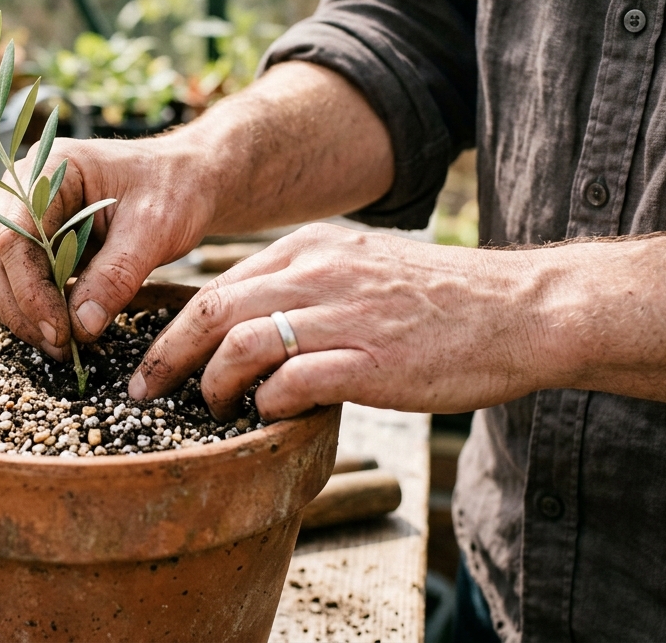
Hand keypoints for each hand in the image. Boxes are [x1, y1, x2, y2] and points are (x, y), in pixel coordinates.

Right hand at [0, 135, 214, 358]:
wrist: (187, 181)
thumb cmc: (175, 191)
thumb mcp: (156, 229)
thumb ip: (117, 275)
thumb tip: (81, 326)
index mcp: (48, 170)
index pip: (13, 239)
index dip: (30, 294)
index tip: (62, 333)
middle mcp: (22, 191)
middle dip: (19, 311)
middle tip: (63, 347)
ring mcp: (22, 217)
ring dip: (19, 316)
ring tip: (64, 343)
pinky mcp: (31, 243)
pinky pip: (9, 282)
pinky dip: (27, 310)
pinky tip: (58, 329)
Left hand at [130, 223, 550, 419]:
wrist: (522, 310)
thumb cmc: (444, 300)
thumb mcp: (364, 268)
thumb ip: (309, 285)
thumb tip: (252, 324)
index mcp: (313, 248)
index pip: (221, 283)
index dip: (179, 324)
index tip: (156, 356)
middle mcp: (318, 273)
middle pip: (213, 310)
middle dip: (167, 354)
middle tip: (142, 389)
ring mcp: (343, 315)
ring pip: (240, 344)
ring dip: (212, 384)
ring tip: (211, 409)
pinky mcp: (370, 360)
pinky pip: (291, 382)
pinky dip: (267, 403)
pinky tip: (268, 416)